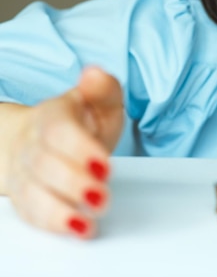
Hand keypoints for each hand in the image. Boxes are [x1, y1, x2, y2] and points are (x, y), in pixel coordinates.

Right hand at [4, 67, 123, 238]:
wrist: (42, 138)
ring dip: (60, 209)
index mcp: (51, 117)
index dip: (80, 149)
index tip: (105, 165)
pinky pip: (30, 212)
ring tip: (88, 219)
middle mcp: (33, 144)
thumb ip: (102, 90)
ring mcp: (25, 172)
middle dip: (74, 183)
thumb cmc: (78, 121)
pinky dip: (52, 223)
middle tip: (102, 195)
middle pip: (45, 165)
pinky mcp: (25, 196)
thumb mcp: (98, 101)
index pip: (58, 131)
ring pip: (33, 192)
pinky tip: (77, 228)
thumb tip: (95, 74)